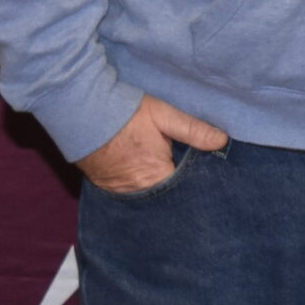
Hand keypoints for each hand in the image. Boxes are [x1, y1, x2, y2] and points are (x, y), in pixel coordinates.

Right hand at [75, 94, 226, 193]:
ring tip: (167, 169)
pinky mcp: (106, 186)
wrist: (82, 112)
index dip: (196, 180)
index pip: (185, 189)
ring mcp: (120, 190)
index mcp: (156, 176)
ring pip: (149, 192)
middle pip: (167, 193)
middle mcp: (138, 190)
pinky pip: (130, 190)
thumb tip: (222, 141)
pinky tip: (146, 170)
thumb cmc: (126, 113)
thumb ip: (194, 130)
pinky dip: (140, 182)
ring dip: (159, 183)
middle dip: (178, 183)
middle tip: (187, 169)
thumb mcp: (165, 116)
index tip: (207, 173)